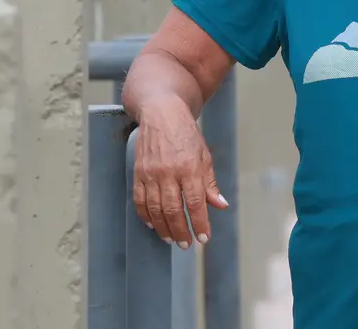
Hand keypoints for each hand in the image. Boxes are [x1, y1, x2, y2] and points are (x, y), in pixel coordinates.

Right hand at [131, 96, 228, 248]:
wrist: (161, 112)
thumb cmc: (185, 134)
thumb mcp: (204, 156)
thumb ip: (210, 183)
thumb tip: (220, 206)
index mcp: (189, 167)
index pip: (195, 203)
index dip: (199, 223)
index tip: (203, 238)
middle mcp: (168, 171)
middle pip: (173, 210)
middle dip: (180, 231)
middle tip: (186, 244)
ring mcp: (150, 172)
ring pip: (155, 208)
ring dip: (163, 228)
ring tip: (170, 239)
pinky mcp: (138, 171)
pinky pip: (139, 199)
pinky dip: (145, 215)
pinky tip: (152, 224)